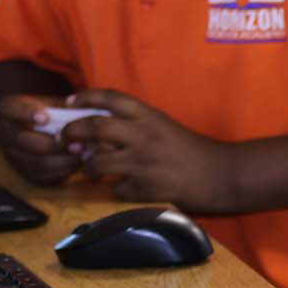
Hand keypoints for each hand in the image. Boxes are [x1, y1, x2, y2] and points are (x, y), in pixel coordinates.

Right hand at [0, 94, 81, 185]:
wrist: (45, 130)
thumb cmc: (54, 111)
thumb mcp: (56, 103)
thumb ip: (63, 106)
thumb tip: (76, 108)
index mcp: (9, 110)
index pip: (10, 110)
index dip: (25, 114)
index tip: (45, 118)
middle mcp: (6, 133)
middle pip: (23, 140)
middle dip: (50, 143)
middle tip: (73, 141)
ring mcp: (14, 156)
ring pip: (34, 161)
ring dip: (60, 158)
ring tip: (80, 150)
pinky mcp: (27, 173)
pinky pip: (43, 175)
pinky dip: (62, 169)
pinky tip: (76, 161)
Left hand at [62, 89, 234, 212]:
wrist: (221, 174)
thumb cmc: (192, 149)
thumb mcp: (164, 126)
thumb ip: (135, 124)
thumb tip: (100, 129)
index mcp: (150, 116)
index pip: (111, 98)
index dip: (85, 97)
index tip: (69, 101)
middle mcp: (144, 135)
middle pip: (95, 127)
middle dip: (72, 132)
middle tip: (65, 139)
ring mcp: (143, 162)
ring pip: (97, 162)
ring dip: (87, 167)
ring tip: (89, 170)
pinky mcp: (146, 187)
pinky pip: (115, 189)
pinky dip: (113, 190)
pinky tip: (120, 189)